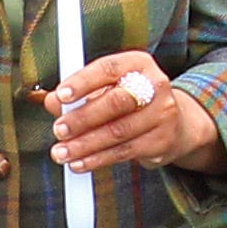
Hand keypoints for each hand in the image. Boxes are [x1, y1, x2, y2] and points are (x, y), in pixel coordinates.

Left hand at [46, 51, 217, 176]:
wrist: (175, 123)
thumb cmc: (130, 102)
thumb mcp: (105, 90)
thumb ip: (76, 94)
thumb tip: (51, 101)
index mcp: (138, 64)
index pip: (108, 68)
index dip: (83, 82)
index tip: (61, 95)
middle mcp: (155, 85)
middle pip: (116, 102)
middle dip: (83, 118)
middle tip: (58, 130)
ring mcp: (162, 114)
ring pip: (118, 132)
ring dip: (85, 145)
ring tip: (62, 152)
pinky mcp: (162, 141)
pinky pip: (124, 152)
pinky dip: (98, 159)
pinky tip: (79, 163)